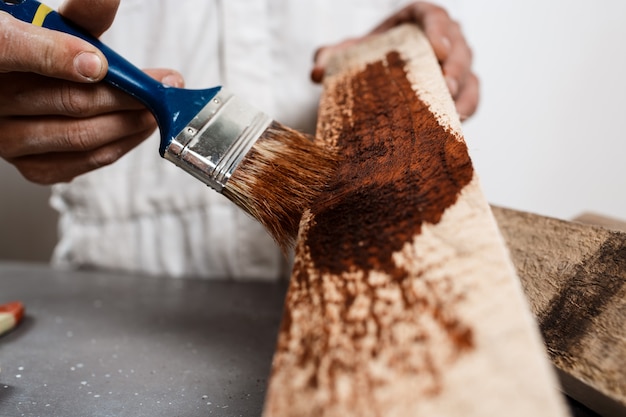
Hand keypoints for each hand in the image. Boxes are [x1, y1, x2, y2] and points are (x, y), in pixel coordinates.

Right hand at [0, 0, 182, 183]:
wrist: (23, 87)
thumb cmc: (41, 52)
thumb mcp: (56, 25)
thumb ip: (82, 14)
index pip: (11, 50)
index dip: (59, 56)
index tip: (100, 63)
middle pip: (69, 101)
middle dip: (126, 94)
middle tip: (160, 86)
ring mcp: (10, 140)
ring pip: (81, 135)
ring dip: (129, 122)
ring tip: (155, 108)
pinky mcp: (32, 167)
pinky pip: (84, 161)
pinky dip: (120, 145)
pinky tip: (138, 128)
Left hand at [311, 2, 478, 120]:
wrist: (378, 76)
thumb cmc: (368, 57)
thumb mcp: (347, 53)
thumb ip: (330, 56)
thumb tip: (316, 72)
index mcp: (419, 19)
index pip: (434, 16)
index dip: (439, 31)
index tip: (437, 49)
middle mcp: (444, 38)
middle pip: (459, 47)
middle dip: (456, 67)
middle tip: (446, 85)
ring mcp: (456, 64)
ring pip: (470, 74)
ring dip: (464, 93)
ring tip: (452, 109)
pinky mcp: (461, 89)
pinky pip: (472, 97)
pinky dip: (467, 109)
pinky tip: (457, 123)